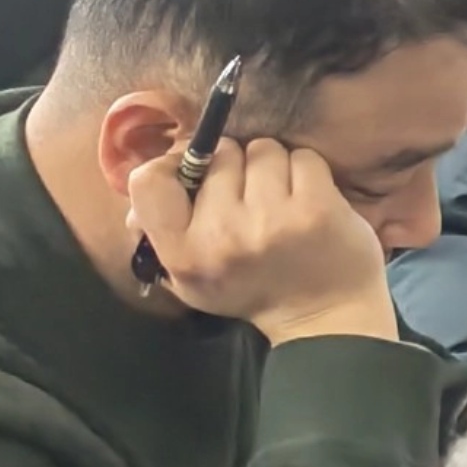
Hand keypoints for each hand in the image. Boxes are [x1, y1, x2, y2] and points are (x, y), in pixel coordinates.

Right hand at [129, 137, 393, 344]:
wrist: (325, 316)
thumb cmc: (253, 289)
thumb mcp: (192, 277)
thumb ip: (162, 233)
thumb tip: (142, 190)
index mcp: (183, 253)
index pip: (149, 182)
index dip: (170, 164)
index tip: (195, 173)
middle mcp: (222, 234)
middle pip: (220, 154)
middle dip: (235, 164)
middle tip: (250, 193)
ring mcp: (271, 219)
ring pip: (263, 149)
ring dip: (273, 165)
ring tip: (280, 196)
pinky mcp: (316, 208)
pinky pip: (304, 157)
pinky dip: (307, 170)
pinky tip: (309, 197)